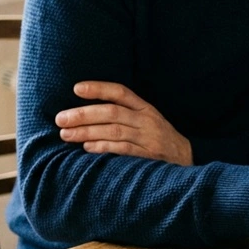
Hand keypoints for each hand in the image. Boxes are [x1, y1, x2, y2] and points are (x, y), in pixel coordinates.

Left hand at [55, 81, 192, 165]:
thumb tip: (85, 112)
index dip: (99, 89)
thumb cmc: (159, 139)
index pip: (121, 93)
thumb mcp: (147, 121)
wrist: (187, 160)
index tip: (76, 88)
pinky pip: (122, 149)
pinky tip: (87, 147)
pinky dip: (103, 147)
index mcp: (145, 108)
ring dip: (87, 132)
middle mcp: (147, 120)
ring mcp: (149, 138)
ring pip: (114, 131)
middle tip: (61, 118)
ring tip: (65, 134)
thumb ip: (124, 114)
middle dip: (83, 114)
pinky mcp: (149, 156)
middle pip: (112, 112)